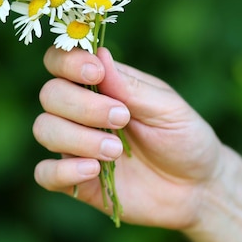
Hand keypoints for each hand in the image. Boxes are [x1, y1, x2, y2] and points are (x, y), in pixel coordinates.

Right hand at [33, 47, 224, 228]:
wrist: (197, 187)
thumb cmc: (185, 137)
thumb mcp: (167, 108)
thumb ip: (130, 86)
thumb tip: (99, 54)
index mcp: (103, 84)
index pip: (62, 61)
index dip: (69, 62)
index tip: (95, 73)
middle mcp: (82, 112)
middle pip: (50, 94)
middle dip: (81, 105)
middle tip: (121, 118)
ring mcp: (77, 146)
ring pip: (44, 129)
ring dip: (76, 137)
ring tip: (115, 151)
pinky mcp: (77, 180)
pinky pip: (45, 173)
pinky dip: (62, 170)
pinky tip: (93, 171)